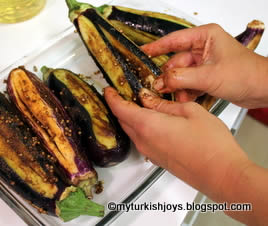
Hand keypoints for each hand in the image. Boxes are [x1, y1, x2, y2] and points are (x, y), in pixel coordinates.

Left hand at [104, 87, 249, 198]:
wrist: (221, 175)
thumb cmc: (210, 144)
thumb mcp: (190, 112)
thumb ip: (165, 105)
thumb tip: (149, 100)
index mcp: (148, 125)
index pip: (120, 109)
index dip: (111, 98)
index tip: (108, 91)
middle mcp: (144, 141)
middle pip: (123, 121)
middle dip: (120, 106)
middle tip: (123, 95)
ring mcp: (150, 152)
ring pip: (132, 131)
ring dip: (131, 118)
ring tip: (139, 105)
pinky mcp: (158, 159)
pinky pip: (142, 140)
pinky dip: (141, 128)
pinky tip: (153, 121)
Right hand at [142, 24, 267, 107]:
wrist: (263, 89)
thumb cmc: (246, 74)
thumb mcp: (210, 76)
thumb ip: (182, 78)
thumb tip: (162, 81)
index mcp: (205, 37)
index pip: (174, 40)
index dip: (156, 47)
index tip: (142, 52)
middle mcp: (203, 48)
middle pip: (176, 61)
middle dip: (168, 76)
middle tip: (157, 87)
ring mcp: (204, 63)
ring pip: (181, 75)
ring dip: (177, 87)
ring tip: (175, 96)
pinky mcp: (206, 76)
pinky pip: (189, 83)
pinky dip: (186, 91)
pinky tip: (186, 98)